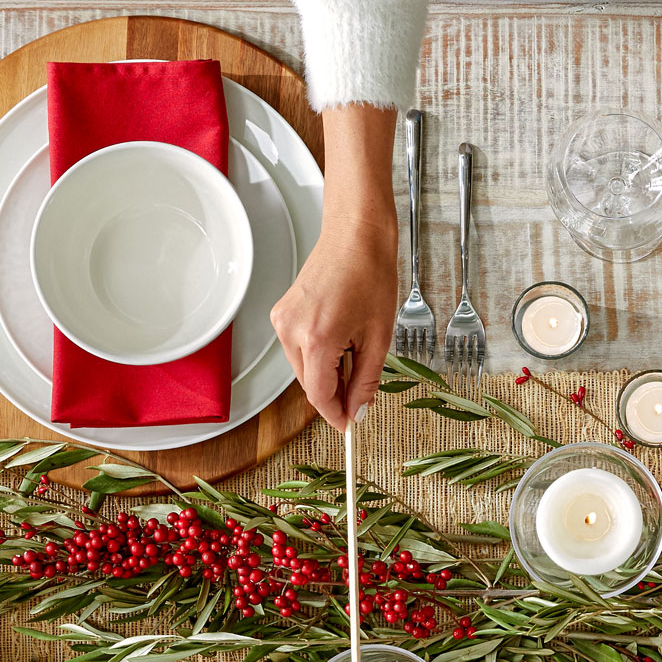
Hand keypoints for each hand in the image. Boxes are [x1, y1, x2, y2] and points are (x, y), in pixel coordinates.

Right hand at [271, 104, 399, 428]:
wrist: (355, 235)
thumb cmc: (371, 275)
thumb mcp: (379, 337)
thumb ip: (367, 380)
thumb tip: (359, 411)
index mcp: (317, 340)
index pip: (321, 397)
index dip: (337, 415)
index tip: (351, 426)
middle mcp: (291, 332)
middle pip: (309, 386)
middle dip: (334, 396)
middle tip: (361, 393)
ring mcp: (282, 321)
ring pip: (303, 370)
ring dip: (327, 375)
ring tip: (355, 354)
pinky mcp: (281, 314)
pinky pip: (298, 350)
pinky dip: (317, 356)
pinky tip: (340, 341)